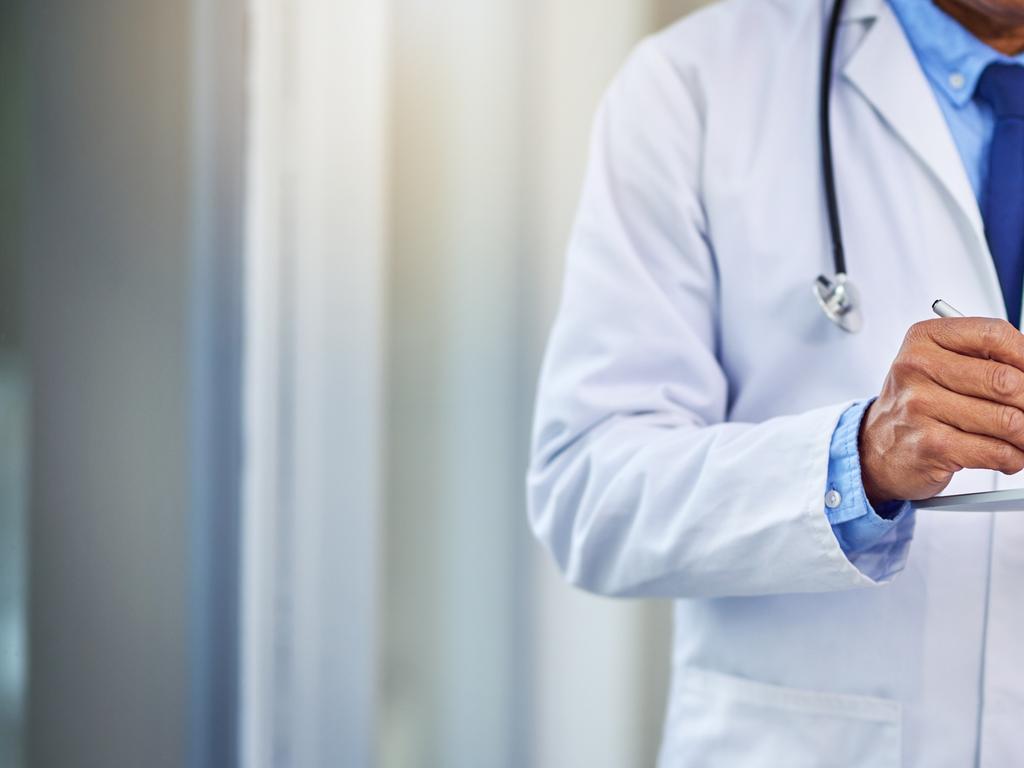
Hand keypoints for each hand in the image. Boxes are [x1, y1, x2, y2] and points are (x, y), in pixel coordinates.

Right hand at [861, 318, 1023, 504]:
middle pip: (1005, 381)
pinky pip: (997, 452)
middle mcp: (916, 369)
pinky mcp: (931, 445)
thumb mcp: (940, 367)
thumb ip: (983, 360)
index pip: (994, 335)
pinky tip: (1006, 454)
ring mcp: (920, 407)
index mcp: (924, 340)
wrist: (876, 451)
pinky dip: (1015, 458)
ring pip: (1008, 420)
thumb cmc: (917, 406)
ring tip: (1020, 437)